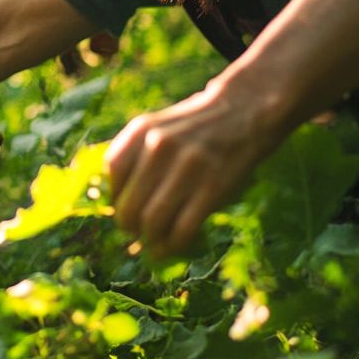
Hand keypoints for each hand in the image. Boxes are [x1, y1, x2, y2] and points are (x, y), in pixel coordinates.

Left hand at [104, 82, 286, 256]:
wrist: (245, 112)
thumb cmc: (195, 128)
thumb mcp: (159, 127)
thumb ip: (136, 156)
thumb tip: (116, 203)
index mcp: (141, 130)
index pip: (113, 173)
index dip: (115, 197)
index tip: (123, 207)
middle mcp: (159, 146)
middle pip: (129, 205)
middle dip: (129, 227)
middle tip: (136, 233)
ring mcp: (187, 167)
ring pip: (153, 221)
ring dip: (151, 239)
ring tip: (154, 243)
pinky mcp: (213, 187)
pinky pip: (183, 227)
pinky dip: (174, 244)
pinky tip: (172, 247)